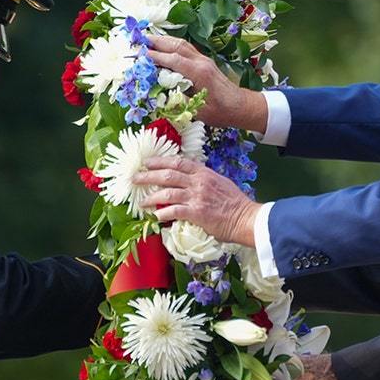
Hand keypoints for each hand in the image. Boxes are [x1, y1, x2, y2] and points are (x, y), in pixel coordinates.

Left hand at [134, 155, 260, 246]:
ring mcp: (196, 197)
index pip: (177, 162)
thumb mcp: (219, 181)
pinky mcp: (196, 213)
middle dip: (148, 176)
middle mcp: (198, 182)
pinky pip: (174, 211)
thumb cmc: (234, 203)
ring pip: (167, 193)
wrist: (246, 218)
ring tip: (141, 202)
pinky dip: (162, 214)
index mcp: (203, 173)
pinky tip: (156, 217)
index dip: (160, 161)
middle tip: (134, 178)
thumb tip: (193, 166)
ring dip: (150, 197)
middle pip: (167, 175)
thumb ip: (204, 175)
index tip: (147, 162)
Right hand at [145, 34, 267, 132]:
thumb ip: (181, 101)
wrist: (241, 106)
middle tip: (140, 39)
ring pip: (182, 44)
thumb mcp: (199, 112)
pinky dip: (173, 44)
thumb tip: (163, 94)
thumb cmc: (222, 112)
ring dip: (164, 40)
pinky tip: (165, 45)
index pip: (173, 60)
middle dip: (157, 41)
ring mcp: (204, 60)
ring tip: (148, 38)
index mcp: (200, 73)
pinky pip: (187, 48)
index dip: (156, 56)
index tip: (140, 54)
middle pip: (176, 46)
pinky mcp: (205, 62)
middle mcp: (201, 62)